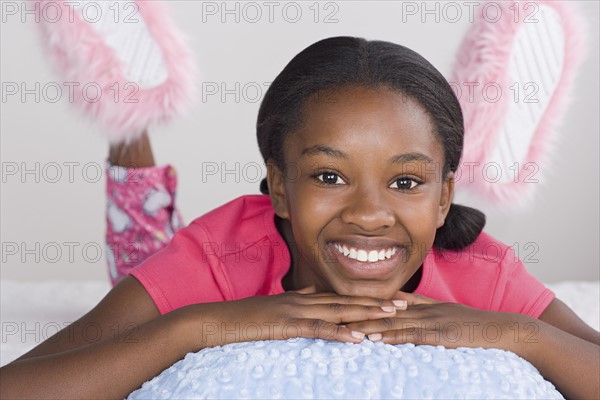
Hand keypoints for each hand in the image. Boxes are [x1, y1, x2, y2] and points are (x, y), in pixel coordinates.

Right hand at [182, 287, 407, 348]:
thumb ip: (293, 301)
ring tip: (392, 317)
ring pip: (338, 312)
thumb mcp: (272, 307)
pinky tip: (357, 338)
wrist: (215, 321)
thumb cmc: (241, 318)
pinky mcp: (286, 325)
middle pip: (346, 301)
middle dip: (375, 303)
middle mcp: (302, 300)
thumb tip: (308, 294)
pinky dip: (339, 333)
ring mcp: (295, 311)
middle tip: (403, 305)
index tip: (387, 300)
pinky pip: (317, 329)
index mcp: (300, 298)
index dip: (364, 299)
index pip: (339, 298)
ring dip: (366, 314)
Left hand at [345, 291, 533, 351]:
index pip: (390, 301)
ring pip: (393, 321)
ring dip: (368, 324)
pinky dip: (391, 335)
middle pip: (385, 310)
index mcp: (426, 305)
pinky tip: (374, 338)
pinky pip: (411, 334)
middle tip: (335, 314)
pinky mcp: (441, 334)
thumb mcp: (449, 318)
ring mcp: (433, 320)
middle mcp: (425, 309)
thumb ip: (428, 315)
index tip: (343, 303)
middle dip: (360, 313)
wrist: (507, 330)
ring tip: (344, 327)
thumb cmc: (479, 328)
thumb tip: (406, 316)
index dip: (366, 302)